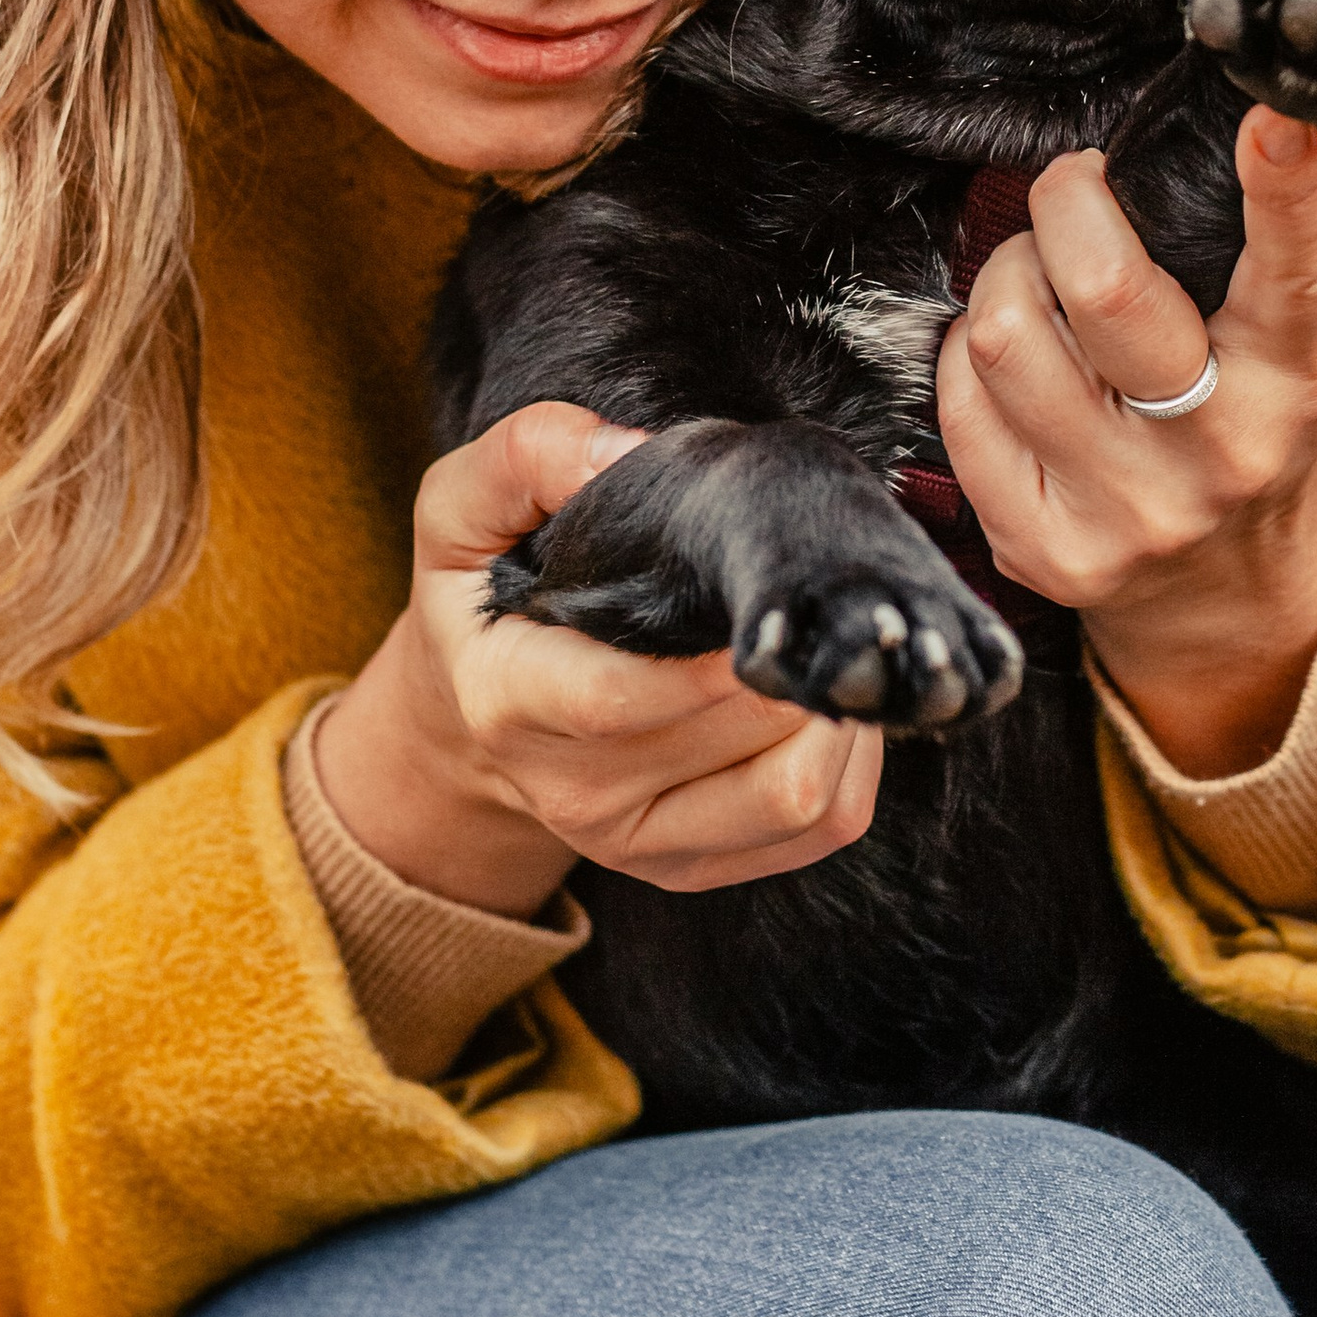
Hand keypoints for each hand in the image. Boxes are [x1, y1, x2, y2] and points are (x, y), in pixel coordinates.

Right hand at [313, 402, 883, 910]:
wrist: (467, 720)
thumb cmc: (484, 595)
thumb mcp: (463, 508)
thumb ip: (527, 456)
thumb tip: (623, 451)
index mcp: (511, 698)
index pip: (618, 700)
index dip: (709, 660)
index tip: (766, 591)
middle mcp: (573, 790)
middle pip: (734, 739)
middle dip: (798, 657)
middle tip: (826, 588)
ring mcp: (637, 840)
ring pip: (794, 796)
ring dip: (839, 712)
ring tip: (831, 641)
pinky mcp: (692, 865)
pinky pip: (819, 827)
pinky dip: (853, 762)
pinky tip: (831, 698)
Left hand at [937, 110, 1316, 778]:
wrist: (1235, 602)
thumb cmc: (1252, 426)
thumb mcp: (1290, 350)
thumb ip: (1252, 257)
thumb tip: (1191, 135)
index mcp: (1296, 384)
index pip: (1295, 272)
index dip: (1283, 189)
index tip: (1268, 116)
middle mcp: (1219, 453)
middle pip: (1103, 288)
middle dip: (1067, 202)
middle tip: (1075, 188)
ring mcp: (1126, 511)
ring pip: (1002, 336)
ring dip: (1007, 274)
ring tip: (1039, 276)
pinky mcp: (1044, 549)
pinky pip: (960, 405)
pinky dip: (970, 356)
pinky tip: (1016, 359)